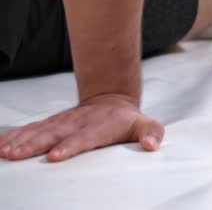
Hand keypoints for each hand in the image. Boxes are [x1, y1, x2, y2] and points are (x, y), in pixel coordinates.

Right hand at [0, 94, 163, 161]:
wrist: (111, 100)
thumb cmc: (128, 120)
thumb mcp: (146, 124)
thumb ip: (152, 133)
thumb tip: (152, 145)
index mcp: (99, 126)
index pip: (84, 137)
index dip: (70, 145)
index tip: (56, 155)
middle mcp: (77, 124)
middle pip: (54, 135)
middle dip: (35, 145)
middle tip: (17, 155)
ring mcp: (62, 123)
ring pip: (38, 132)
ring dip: (20, 142)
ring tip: (5, 152)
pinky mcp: (51, 125)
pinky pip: (30, 130)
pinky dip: (14, 137)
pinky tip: (0, 145)